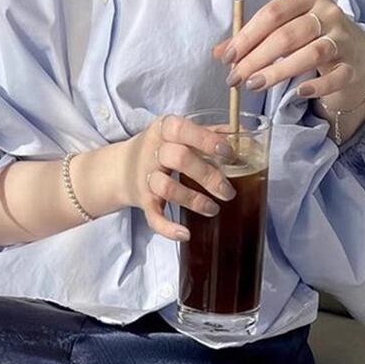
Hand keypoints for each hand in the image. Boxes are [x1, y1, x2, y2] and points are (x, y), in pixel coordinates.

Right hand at [116, 114, 238, 241]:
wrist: (121, 168)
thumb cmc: (161, 148)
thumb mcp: (179, 134)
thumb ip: (209, 132)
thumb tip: (243, 135)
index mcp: (163, 130)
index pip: (182, 129)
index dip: (206, 139)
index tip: (228, 152)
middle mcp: (152, 152)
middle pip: (179, 158)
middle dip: (208, 176)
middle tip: (229, 192)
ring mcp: (145, 177)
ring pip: (167, 187)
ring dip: (194, 200)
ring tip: (213, 210)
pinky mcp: (142, 201)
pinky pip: (153, 216)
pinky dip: (168, 228)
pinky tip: (185, 234)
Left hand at [211, 0, 364, 103]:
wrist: (357, 56)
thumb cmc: (313, 40)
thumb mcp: (284, 32)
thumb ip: (253, 39)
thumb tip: (218, 52)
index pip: (272, 13)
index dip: (247, 36)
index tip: (227, 58)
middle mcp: (329, 13)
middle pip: (288, 34)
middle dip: (256, 58)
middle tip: (236, 78)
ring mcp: (344, 39)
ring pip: (311, 53)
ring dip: (279, 71)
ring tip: (255, 85)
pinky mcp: (354, 66)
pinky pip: (335, 77)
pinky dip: (316, 85)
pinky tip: (298, 93)